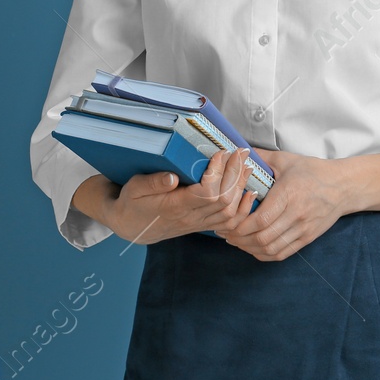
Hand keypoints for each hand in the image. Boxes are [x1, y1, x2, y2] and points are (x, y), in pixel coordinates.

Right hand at [79, 149, 257, 245]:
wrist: (132, 227)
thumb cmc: (132, 204)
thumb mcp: (134, 189)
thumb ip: (152, 183)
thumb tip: (172, 177)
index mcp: (175, 207)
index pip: (206, 193)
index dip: (218, 173)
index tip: (220, 153)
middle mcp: (190, 217)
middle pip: (224, 201)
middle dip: (236, 174)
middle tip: (241, 152)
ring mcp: (198, 223)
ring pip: (230, 212)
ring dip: (241, 188)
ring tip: (247, 166)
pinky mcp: (202, 225)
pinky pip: (229, 222)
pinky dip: (243, 206)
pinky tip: (248, 191)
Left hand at [220, 150, 351, 261]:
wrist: (343, 186)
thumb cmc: (312, 171)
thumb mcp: (286, 159)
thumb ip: (260, 157)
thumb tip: (236, 151)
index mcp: (289, 194)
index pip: (262, 219)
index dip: (242, 226)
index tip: (228, 224)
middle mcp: (297, 214)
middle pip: (264, 237)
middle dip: (241, 239)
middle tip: (227, 234)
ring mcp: (303, 229)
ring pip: (272, 248)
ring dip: (250, 248)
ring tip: (237, 242)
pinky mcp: (308, 238)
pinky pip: (283, 254)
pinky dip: (265, 254)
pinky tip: (254, 248)